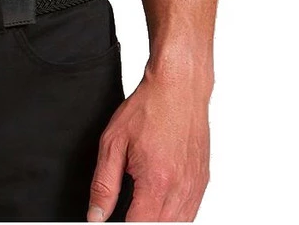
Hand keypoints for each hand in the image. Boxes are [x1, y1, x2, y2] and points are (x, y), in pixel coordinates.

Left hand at [86, 67, 210, 221]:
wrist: (179, 87)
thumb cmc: (148, 108)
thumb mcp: (113, 143)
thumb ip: (104, 184)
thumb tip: (96, 216)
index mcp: (157, 182)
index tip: (113, 220)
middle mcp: (181, 189)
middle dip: (140, 221)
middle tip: (126, 207)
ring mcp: (195, 187)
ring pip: (178, 224)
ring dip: (157, 219)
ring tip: (141, 203)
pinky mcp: (202, 182)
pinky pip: (189, 212)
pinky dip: (174, 214)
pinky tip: (159, 200)